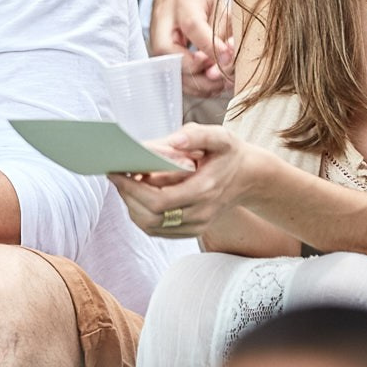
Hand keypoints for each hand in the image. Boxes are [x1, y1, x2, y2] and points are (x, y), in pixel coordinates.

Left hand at [110, 122, 265, 237]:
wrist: (248, 178)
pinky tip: (137, 196)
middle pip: (150, 216)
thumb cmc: (228, 154)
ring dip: (131, 206)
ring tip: (125, 183)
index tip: (117, 171)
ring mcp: (196, 225)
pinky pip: (157, 230)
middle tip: (117, 175)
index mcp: (205, 190)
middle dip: (128, 196)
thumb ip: (197, 135)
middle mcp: (200, 213)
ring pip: (151, 226)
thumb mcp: (220, 136)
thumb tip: (173, 141)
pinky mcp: (191, 230)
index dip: (133, 189)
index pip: (159, 200)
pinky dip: (141, 215)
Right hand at [149, 0, 234, 98]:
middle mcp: (163, 26)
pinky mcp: (160, 60)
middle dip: (204, 73)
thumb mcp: (218, 4)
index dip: (211, 46)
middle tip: (226, 72)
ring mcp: (157, 45)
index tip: (229, 57)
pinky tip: (215, 82)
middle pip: (177, 58)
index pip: (193, 27)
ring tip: (225, 80)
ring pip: (176, 75)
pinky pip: (178, 80)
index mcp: (181, 3)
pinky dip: (198, 87)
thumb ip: (223, 30)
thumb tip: (229, 59)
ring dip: (203, 84)